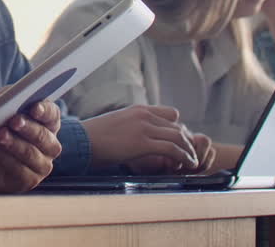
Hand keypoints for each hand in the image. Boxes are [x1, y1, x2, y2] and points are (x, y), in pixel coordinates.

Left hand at [0, 100, 61, 192]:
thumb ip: (6, 98)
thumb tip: (16, 94)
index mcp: (45, 123)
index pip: (52, 115)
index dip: (46, 111)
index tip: (34, 107)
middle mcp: (48, 145)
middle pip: (46, 137)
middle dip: (30, 129)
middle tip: (14, 120)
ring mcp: (40, 166)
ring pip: (34, 155)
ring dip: (16, 144)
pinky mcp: (27, 181)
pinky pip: (22, 172)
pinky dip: (6, 158)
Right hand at [83, 104, 199, 171]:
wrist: (80, 142)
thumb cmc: (94, 138)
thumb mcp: (116, 125)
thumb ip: (131, 127)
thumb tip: (136, 138)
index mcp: (138, 110)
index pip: (171, 113)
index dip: (178, 128)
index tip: (180, 142)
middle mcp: (143, 115)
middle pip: (177, 126)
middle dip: (187, 142)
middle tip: (191, 155)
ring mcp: (143, 128)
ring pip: (178, 136)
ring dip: (189, 150)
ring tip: (193, 162)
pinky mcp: (142, 143)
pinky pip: (172, 148)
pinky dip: (184, 156)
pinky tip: (187, 164)